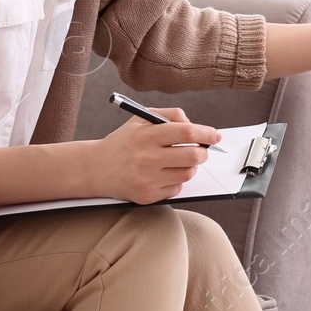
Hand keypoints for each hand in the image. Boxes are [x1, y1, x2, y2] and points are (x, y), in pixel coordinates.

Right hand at [94, 106, 219, 204]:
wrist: (95, 169)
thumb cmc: (123, 142)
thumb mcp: (141, 119)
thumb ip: (170, 114)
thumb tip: (193, 123)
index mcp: (147, 135)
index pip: (187, 133)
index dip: (207, 134)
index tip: (215, 135)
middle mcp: (147, 158)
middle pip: (193, 156)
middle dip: (203, 152)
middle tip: (200, 150)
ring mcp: (147, 179)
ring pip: (188, 174)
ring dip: (190, 167)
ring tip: (178, 161)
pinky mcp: (147, 196)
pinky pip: (176, 188)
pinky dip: (176, 181)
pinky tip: (163, 174)